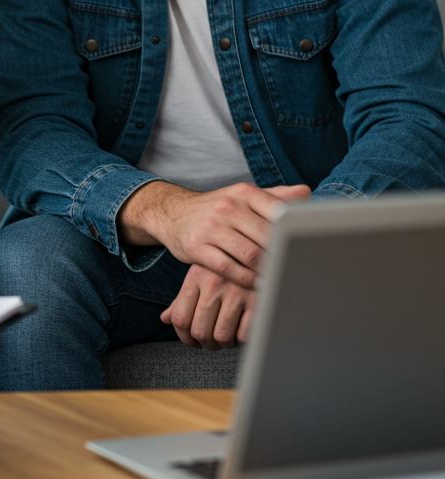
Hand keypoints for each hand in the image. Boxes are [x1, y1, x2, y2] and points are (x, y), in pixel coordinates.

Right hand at [118, 181, 310, 288]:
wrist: (172, 212)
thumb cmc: (216, 208)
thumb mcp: (242, 196)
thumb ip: (274, 196)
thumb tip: (306, 193)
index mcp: (243, 193)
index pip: (278, 213)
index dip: (293, 233)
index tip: (304, 249)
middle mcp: (226, 207)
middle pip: (266, 237)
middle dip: (282, 256)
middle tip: (295, 270)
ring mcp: (210, 227)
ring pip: (250, 255)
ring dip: (267, 271)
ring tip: (279, 280)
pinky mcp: (196, 247)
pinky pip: (229, 269)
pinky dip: (247, 280)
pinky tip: (257, 284)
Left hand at [160, 264, 256, 349]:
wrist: (253, 253)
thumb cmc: (223, 270)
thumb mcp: (200, 276)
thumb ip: (182, 299)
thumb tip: (165, 319)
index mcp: (196, 276)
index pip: (180, 319)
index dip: (185, 338)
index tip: (194, 340)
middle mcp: (214, 282)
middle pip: (199, 331)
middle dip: (206, 343)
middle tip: (212, 341)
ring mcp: (236, 290)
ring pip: (222, 336)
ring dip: (224, 343)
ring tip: (228, 335)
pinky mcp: (257, 300)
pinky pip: (244, 335)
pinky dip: (242, 339)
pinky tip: (241, 329)